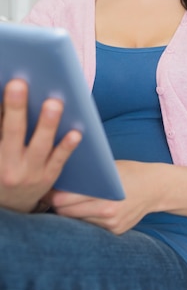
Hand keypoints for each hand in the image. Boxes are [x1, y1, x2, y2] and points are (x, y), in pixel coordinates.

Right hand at [0, 79, 81, 212]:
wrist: (12, 205)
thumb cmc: (3, 166)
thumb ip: (2, 127)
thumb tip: (6, 97)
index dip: (1, 109)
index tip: (6, 85)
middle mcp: (8, 165)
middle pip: (13, 132)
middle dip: (15, 108)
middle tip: (19, 84)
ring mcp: (29, 172)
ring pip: (39, 146)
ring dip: (46, 124)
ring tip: (53, 103)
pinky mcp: (48, 177)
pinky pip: (58, 160)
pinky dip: (66, 146)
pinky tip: (76, 132)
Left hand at [48, 160, 162, 233]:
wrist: (157, 187)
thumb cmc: (132, 172)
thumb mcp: (111, 168)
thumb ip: (90, 176)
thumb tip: (63, 178)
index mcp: (105, 196)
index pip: (66, 201)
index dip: (54, 196)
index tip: (48, 190)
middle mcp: (108, 213)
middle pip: (68, 214)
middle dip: (58, 205)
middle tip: (52, 196)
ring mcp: (112, 225)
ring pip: (78, 222)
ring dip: (71, 213)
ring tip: (66, 203)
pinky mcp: (116, 232)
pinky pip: (92, 226)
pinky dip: (86, 218)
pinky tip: (85, 210)